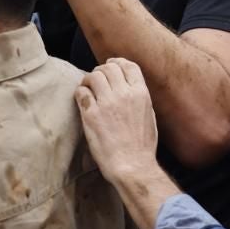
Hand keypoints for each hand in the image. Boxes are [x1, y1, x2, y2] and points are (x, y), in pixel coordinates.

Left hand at [74, 58, 159, 184]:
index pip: (128, 66)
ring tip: (88, 88)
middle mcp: (124, 94)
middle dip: (101, 70)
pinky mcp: (91, 114)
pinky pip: (81, 92)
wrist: (132, 166)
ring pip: (93, 76)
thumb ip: (138, 97)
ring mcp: (106, 103)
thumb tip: (128, 86)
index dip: (117, 62)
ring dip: (89, 79)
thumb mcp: (149, 116)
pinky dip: (80, 92)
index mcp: (141, 94)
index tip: (110, 65)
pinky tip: (82, 99)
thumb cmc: (142, 146)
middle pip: (108, 67)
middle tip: (96, 79)